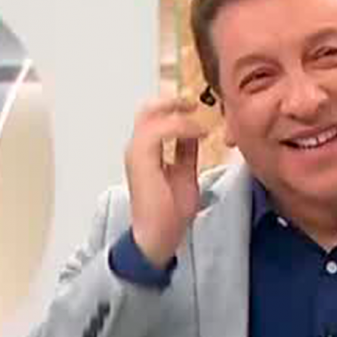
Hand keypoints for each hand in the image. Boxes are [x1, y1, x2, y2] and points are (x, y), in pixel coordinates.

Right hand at [124, 97, 206, 268]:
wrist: (159, 235)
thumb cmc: (170, 210)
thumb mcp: (185, 173)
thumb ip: (186, 152)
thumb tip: (196, 132)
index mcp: (146, 151)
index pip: (155, 119)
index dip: (174, 108)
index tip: (196, 106)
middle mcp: (137, 148)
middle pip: (147, 110)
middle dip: (171, 102)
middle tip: (194, 102)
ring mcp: (136, 153)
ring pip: (151, 116)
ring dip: (177, 112)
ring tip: (199, 118)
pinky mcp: (141, 161)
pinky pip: (156, 133)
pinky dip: (179, 128)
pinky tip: (199, 133)